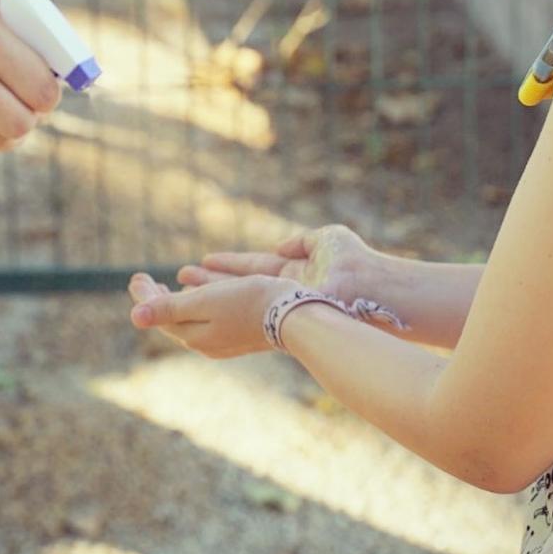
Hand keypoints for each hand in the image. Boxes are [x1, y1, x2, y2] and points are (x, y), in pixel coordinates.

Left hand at [128, 272, 297, 357]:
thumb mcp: (206, 301)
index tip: (135, 277)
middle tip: (144, 281)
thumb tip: (134, 316)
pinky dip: (196, 306)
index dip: (145, 296)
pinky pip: (208, 321)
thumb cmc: (250, 303)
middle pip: (173, 321)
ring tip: (167, 287)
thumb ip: (170, 308)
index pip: (159, 317)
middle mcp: (207, 344)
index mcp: (194, 337)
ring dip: (176, 302)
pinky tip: (201, 297)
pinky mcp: (240, 335)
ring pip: (191, 321)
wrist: (294, 317)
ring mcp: (224, 342)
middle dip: (157, 300)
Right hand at [178, 224, 375, 305]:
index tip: (204, 262)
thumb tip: (281, 246)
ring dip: (208, 292)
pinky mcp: (279, 315)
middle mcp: (283, 291)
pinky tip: (203, 300)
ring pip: (236, 297)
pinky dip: (222, 302)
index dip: (229, 265)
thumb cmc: (355, 262)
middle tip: (180, 278)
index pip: (254, 268)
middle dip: (209, 281)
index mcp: (295, 273)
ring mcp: (280, 305)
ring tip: (180, 288)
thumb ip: (303, 240)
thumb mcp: (326, 239)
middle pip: (239, 284)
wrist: (372, 287)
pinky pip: (244, 306)